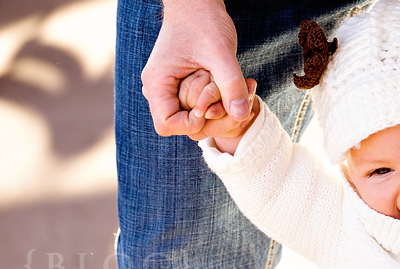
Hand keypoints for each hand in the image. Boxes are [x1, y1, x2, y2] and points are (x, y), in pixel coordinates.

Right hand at [140, 0, 251, 136]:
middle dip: (214, 117)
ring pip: (194, 116)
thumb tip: (241, 115)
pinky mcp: (182, 85)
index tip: (213, 107)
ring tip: (242, 88)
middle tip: (238, 98)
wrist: (198, 3)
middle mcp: (159, 89)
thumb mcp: (221, 53)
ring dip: (221, 109)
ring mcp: (170, 88)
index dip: (192, 124)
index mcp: (157, 83)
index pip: (167, 125)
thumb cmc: (204, 21)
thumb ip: (231, 84)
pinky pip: (201, 104)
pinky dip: (221, 100)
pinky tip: (238, 86)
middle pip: (183, 125)